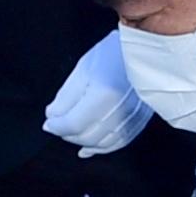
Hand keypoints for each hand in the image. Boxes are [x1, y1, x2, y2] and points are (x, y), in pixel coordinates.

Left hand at [42, 29, 148, 156]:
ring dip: (83, 142)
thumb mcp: (83, 68)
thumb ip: (66, 96)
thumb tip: (53, 116)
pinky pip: (119, 141)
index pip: (73, 123)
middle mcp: (120, 110)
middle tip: (58, 126)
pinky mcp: (140, 119)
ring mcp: (132, 116)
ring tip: (72, 135)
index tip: (48, 123)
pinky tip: (90, 148)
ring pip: (102, 143)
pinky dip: (103, 147)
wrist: (147, 47)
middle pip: (86, 135)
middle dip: (67, 134)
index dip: (57, 126)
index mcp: (103, 94)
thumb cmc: (116, 51)